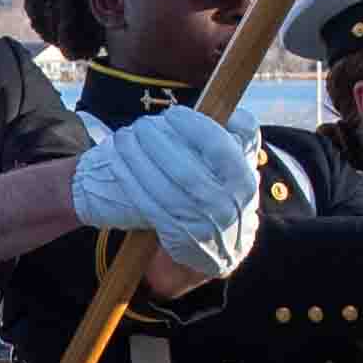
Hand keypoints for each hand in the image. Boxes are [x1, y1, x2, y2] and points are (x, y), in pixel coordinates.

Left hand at [68, 105, 255, 250]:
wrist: (225, 249)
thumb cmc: (230, 192)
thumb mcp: (245, 166)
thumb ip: (243, 137)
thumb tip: (233, 112)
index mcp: (243, 182)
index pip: (220, 149)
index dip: (194, 128)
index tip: (173, 113)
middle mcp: (223, 206)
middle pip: (185, 170)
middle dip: (157, 143)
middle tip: (142, 123)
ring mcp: (199, 223)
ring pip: (162, 188)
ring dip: (137, 159)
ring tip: (124, 136)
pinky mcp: (176, 235)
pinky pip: (148, 204)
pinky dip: (131, 180)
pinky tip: (118, 161)